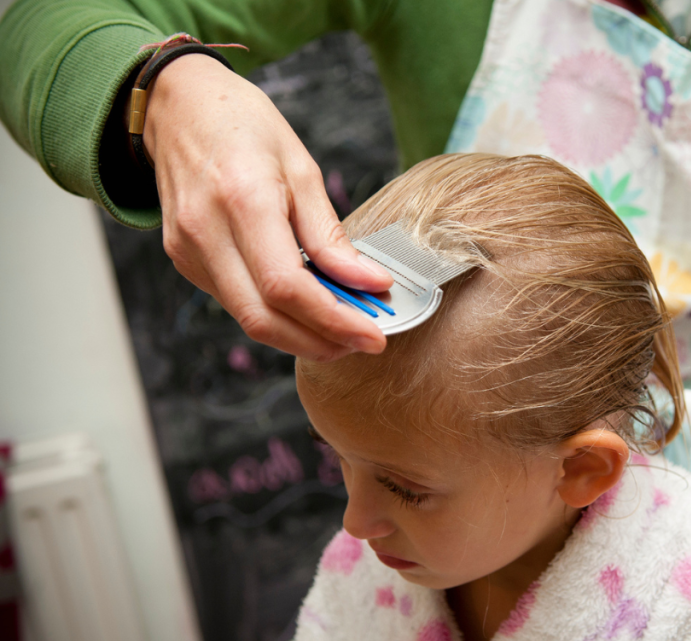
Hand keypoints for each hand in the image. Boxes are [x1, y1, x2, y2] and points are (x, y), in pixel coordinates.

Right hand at [143, 54, 392, 360]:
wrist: (176, 106)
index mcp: (243, 200)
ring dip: (300, 336)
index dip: (334, 320)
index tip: (374, 335)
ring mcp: (188, 250)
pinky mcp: (184, 260)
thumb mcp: (302, 168)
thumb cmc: (244, 127)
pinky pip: (235, 302)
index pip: (287, 287)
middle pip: (264, 318)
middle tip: (363, 342)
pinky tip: (306, 307)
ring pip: (248, 319)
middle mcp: (207, 232)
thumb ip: (331, 236)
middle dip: (319, 342)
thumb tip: (371, 283)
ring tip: (343, 329)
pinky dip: (276, 314)